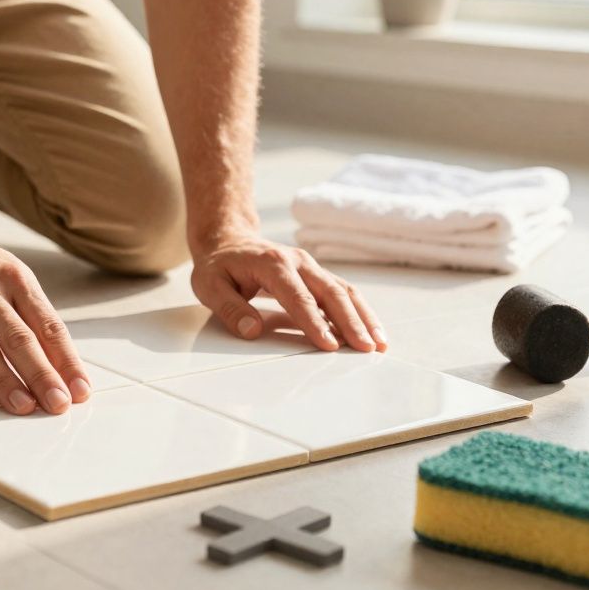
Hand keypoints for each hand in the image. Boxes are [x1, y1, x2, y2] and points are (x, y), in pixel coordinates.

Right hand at [0, 226, 89, 414]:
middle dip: (41, 375)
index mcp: (16, 279)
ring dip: (5, 381)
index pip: (48, 325)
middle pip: (19, 338)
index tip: (80, 390)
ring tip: (24, 407)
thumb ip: (33, 317)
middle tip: (58, 404)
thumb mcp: (11, 277)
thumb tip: (61, 367)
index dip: (66, 360)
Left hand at [190, 235, 386, 352]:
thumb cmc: (218, 266)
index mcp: (272, 264)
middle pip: (331, 292)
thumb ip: (230, 308)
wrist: (228, 240)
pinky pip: (342, 292)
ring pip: (344, 290)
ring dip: (364, 317)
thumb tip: (251, 330)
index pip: (298, 297)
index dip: (314, 322)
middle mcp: (298, 262)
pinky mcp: (317, 275)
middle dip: (351, 322)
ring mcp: (311, 267)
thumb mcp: (209, 286)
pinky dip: (359, 312)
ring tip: (379, 344)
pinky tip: (370, 332)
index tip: (328, 346)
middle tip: (366, 348)